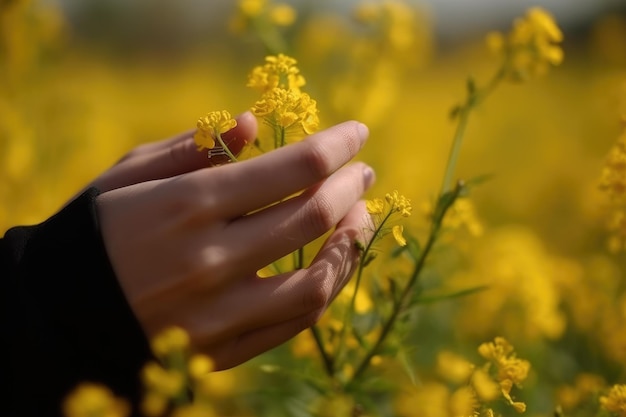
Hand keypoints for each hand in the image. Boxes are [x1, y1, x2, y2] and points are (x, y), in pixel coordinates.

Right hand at [95, 119, 374, 368]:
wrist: (57, 316)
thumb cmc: (95, 233)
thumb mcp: (129, 175)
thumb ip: (194, 148)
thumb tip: (251, 125)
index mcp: (188, 204)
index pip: (294, 166)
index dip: (337, 145)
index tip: (357, 134)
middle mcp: (211, 259)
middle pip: (315, 217)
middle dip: (351, 186)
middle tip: (363, 174)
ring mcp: (219, 312)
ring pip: (318, 280)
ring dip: (352, 244)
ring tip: (359, 219)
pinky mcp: (221, 350)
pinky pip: (294, 323)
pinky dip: (324, 289)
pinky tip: (330, 265)